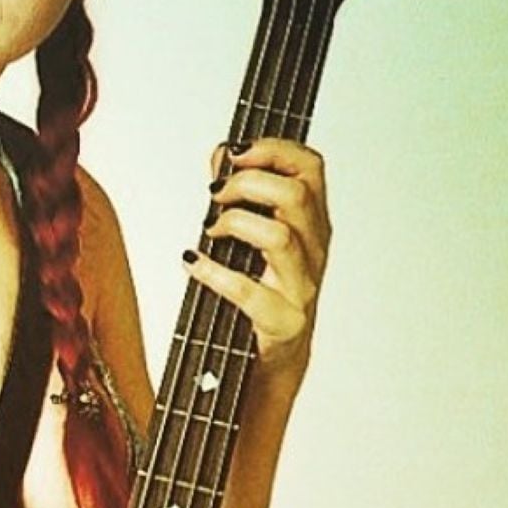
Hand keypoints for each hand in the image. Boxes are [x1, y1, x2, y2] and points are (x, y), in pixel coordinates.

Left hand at [184, 138, 330, 383]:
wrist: (274, 359)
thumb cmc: (265, 290)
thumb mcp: (256, 237)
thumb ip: (241, 194)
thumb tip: (221, 156)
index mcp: (312, 223)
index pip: (311, 167)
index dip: (274, 149)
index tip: (234, 152)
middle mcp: (314, 250)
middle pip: (296, 195)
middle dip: (247, 183)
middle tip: (216, 194)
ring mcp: (302, 287)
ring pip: (279, 237)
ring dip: (235, 223)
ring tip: (210, 230)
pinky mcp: (283, 321)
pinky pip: (249, 292)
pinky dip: (213, 273)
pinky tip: (193, 263)